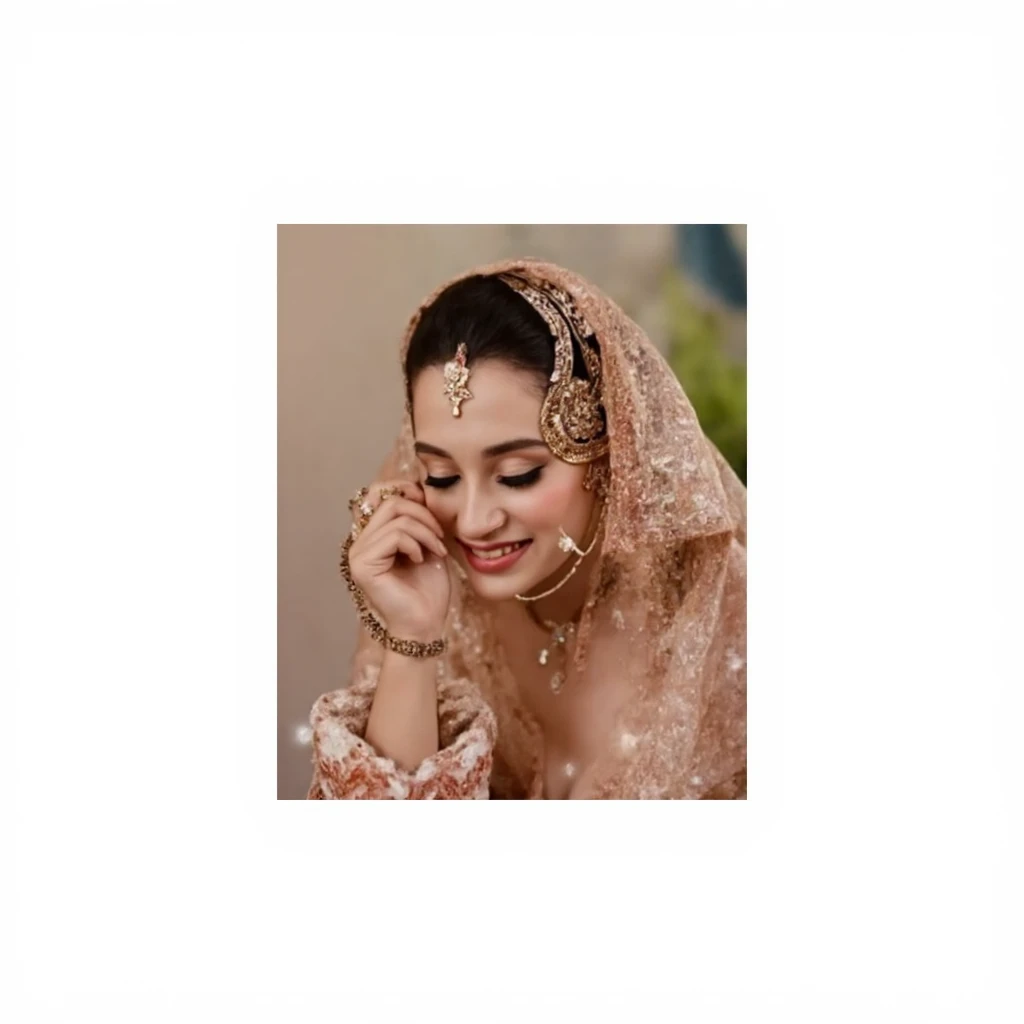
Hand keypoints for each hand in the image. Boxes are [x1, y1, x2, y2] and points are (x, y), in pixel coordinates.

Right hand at [347, 480, 450, 639]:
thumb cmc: (428, 589)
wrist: (426, 623)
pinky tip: (422, 559)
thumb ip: (418, 519)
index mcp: (373, 536)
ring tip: (436, 550)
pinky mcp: (363, 564)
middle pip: (389, 501)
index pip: (378, 493)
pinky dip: (416, 543)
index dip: (405, 490)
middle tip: (439, 537)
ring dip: (425, 531)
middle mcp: (360, 542)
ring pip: (395, 515)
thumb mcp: (428, 544)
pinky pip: (394, 534)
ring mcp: (358, 553)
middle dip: (423, 514)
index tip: (429, 504)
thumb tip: (419, 489)